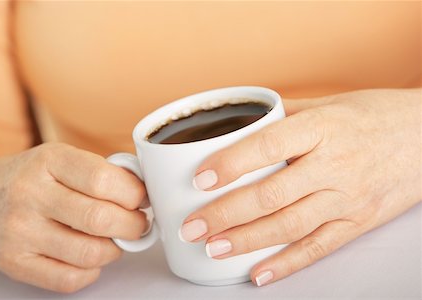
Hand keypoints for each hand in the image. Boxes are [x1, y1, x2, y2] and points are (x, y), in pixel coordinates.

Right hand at [0, 143, 146, 292]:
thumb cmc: (29, 178)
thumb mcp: (58, 158)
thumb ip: (98, 171)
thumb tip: (143, 193)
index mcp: (49, 160)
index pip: (103, 180)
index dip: (134, 194)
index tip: (142, 199)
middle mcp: (31, 194)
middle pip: (101, 219)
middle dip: (134, 225)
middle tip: (138, 223)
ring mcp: (20, 231)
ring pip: (90, 253)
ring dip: (115, 250)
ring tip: (115, 240)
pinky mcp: (15, 262)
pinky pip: (69, 279)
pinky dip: (92, 271)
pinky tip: (91, 257)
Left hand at [179, 89, 420, 285]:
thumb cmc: (375, 115)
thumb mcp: (330, 104)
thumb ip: (284, 115)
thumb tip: (241, 122)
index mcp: (323, 128)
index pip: (268, 147)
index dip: (231, 164)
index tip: (200, 179)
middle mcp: (335, 165)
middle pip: (272, 195)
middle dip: (226, 213)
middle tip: (193, 226)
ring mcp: (347, 198)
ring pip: (290, 226)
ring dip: (247, 241)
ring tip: (213, 248)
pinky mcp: (358, 222)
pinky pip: (319, 247)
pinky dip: (287, 263)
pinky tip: (259, 273)